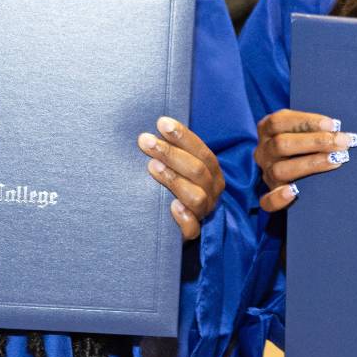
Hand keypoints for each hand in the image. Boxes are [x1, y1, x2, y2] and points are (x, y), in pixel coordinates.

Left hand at [139, 117, 224, 240]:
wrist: (168, 222)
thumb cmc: (169, 184)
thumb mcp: (174, 164)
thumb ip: (170, 147)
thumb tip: (153, 123)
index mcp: (211, 172)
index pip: (202, 151)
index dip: (182, 136)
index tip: (161, 123)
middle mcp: (212, 191)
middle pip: (197, 170)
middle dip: (170, 153)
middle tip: (145, 141)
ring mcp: (203, 212)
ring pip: (196, 197)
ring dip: (174, 179)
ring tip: (152, 167)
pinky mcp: (192, 233)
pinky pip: (193, 228)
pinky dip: (184, 217)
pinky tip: (171, 206)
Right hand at [253, 109, 356, 212]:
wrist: (297, 170)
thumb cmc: (307, 143)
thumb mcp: (303, 129)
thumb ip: (314, 126)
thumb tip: (338, 127)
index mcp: (267, 130)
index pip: (279, 121)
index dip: (306, 121)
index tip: (334, 124)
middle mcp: (263, 151)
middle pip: (281, 144)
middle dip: (315, 142)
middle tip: (342, 142)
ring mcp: (266, 174)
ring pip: (280, 170)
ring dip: (311, 164)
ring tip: (336, 160)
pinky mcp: (270, 195)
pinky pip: (268, 201)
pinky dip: (279, 198)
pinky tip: (294, 193)